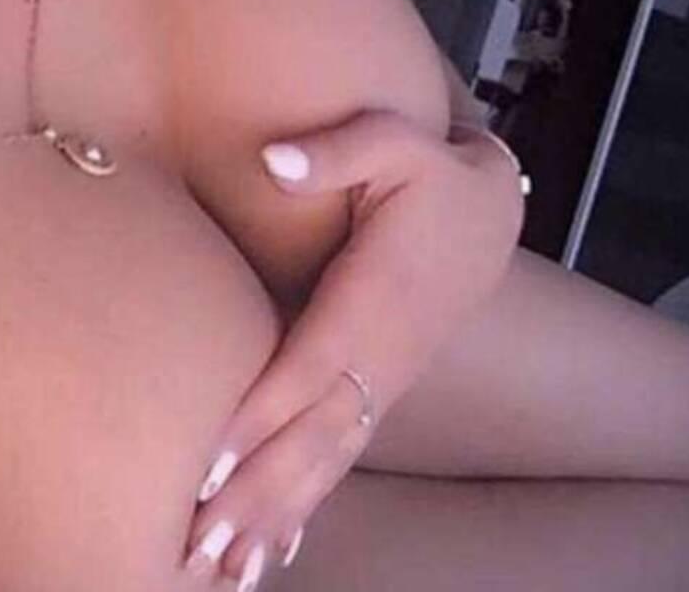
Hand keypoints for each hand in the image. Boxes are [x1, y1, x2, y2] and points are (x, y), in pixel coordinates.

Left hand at [181, 108, 525, 586]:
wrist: (491, 215)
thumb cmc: (432, 172)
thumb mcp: (396, 139)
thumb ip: (337, 148)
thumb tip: (273, 159)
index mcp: (378, 295)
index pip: (312, 364)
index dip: (264, 412)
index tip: (215, 458)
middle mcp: (381, 354)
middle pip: (312, 434)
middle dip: (256, 492)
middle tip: (198, 543)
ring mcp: (382, 380)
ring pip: (326, 459)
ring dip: (274, 515)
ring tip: (222, 571)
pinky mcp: (376, 390)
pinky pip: (338, 457)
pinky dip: (304, 506)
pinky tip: (272, 551)